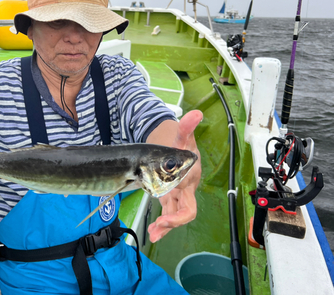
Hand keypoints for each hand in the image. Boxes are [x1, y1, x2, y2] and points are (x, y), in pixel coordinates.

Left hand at [147, 110, 202, 242]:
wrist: (171, 138)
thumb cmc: (176, 139)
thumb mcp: (180, 134)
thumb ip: (186, 127)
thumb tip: (196, 114)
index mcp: (190, 177)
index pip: (188, 202)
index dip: (177, 214)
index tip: (163, 219)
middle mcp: (186, 187)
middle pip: (186, 211)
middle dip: (173, 222)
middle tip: (158, 227)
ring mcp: (178, 191)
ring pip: (176, 213)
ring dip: (165, 225)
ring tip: (153, 233)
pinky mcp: (169, 192)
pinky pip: (168, 210)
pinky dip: (162, 221)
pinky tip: (153, 229)